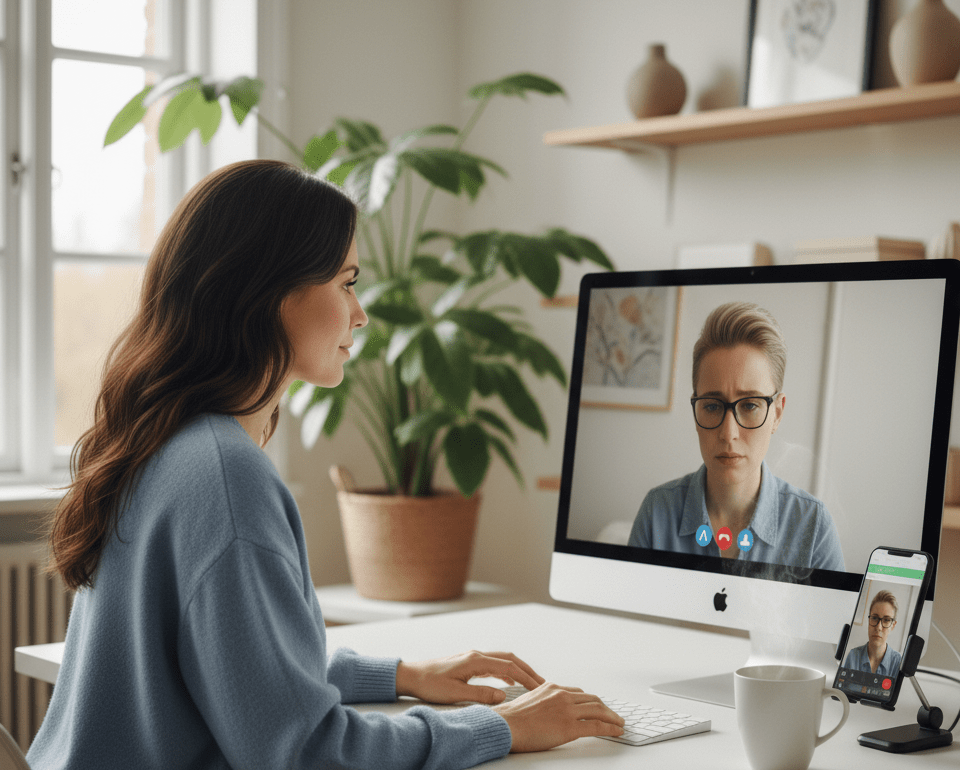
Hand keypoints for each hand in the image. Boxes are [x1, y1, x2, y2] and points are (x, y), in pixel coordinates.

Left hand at [395, 650, 544, 704]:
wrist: (412, 675)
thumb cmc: (430, 684)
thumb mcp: (455, 694)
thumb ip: (481, 695)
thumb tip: (503, 696)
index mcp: (475, 660)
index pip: (509, 667)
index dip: (526, 677)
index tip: (540, 686)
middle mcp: (476, 655)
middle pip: (510, 659)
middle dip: (528, 670)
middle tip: (543, 683)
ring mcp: (473, 657)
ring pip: (503, 660)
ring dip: (519, 670)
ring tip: (532, 683)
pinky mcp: (469, 662)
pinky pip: (494, 664)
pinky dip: (507, 671)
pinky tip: (510, 682)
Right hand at [492, 683, 624, 752]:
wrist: (505, 725)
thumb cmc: (511, 718)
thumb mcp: (529, 700)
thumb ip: (544, 701)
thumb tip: (549, 711)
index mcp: (552, 688)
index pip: (579, 693)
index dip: (590, 701)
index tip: (597, 707)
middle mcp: (562, 695)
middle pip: (592, 699)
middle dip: (605, 708)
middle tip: (613, 715)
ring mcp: (567, 710)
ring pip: (599, 710)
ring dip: (612, 717)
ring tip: (619, 723)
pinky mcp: (570, 727)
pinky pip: (597, 726)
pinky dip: (611, 728)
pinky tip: (617, 731)